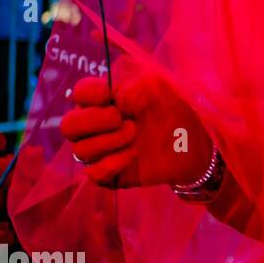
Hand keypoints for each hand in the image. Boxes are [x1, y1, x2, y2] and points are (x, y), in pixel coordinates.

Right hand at [60, 74, 213, 187]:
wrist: (194, 145)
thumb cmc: (174, 113)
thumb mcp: (163, 91)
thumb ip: (139, 87)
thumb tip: (117, 99)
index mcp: (105, 101)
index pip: (79, 93)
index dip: (87, 93)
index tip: (107, 94)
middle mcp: (96, 126)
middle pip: (69, 125)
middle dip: (92, 120)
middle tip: (120, 118)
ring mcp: (101, 152)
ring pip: (81, 149)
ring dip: (110, 140)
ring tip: (135, 134)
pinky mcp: (110, 174)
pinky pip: (93, 173)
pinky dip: (112, 163)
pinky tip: (133, 154)